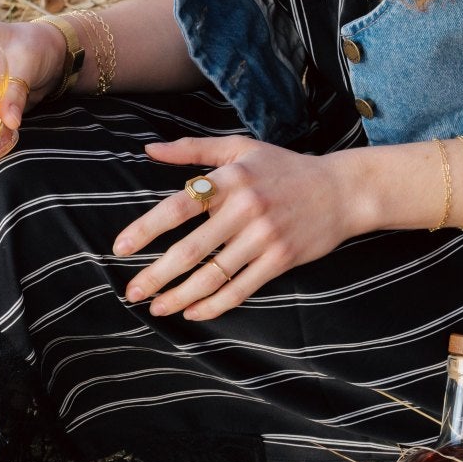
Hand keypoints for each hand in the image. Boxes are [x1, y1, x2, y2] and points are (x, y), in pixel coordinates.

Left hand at [112, 137, 368, 319]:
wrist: (342, 190)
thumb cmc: (284, 167)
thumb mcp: (240, 149)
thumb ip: (192, 150)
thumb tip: (148, 149)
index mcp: (230, 179)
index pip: (178, 206)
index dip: (146, 229)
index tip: (120, 248)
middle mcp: (245, 208)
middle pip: (191, 249)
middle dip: (156, 275)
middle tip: (131, 292)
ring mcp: (264, 236)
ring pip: (213, 275)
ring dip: (180, 296)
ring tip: (157, 307)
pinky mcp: (281, 259)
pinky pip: (241, 288)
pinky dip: (214, 304)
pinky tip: (193, 312)